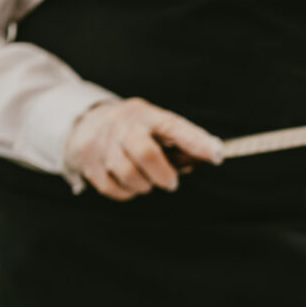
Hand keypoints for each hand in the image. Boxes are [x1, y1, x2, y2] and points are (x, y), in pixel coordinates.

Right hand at [65, 98, 221, 200]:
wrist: (88, 121)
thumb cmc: (136, 128)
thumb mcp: (157, 124)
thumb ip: (183, 139)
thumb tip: (213, 155)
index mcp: (147, 115)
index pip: (174, 126)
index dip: (197, 142)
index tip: (217, 155)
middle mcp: (123, 126)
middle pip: (146, 153)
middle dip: (163, 174)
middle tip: (171, 182)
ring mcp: (102, 144)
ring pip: (128, 175)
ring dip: (144, 184)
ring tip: (146, 178)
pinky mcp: (88, 162)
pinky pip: (112, 187)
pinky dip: (126, 191)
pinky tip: (129, 183)